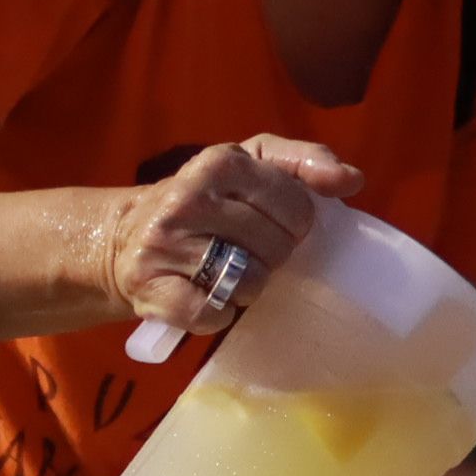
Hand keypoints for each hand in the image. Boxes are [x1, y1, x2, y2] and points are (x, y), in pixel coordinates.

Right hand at [106, 137, 365, 338]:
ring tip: (227, 272)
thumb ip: (304, 162)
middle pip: (276, 247)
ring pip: (250, 283)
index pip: (297, 206)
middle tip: (246, 250)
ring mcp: (166, 245)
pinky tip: (207, 295)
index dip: (296, 224)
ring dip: (248, 287)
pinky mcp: (150, 288)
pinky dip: (219, 315)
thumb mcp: (251, 164)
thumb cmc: (205, 200)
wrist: (123, 237)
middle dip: (271, 256)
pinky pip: (213, 314)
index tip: (273, 224)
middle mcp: (189, 198)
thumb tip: (352, 180)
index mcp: (221, 161)